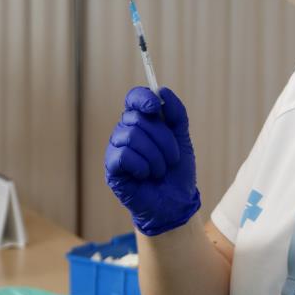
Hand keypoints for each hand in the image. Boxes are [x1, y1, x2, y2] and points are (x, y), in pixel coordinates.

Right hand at [104, 87, 199, 235]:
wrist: (176, 203)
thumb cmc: (177, 172)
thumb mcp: (182, 139)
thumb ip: (176, 114)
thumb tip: (162, 91)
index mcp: (142, 122)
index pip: (133, 98)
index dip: (142, 97)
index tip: (154, 106)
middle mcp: (126, 132)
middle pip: (138, 117)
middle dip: (163, 138)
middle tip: (171, 158)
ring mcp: (116, 149)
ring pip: (132, 136)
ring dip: (155, 156)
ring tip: (160, 170)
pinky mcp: (112, 168)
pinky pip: (124, 155)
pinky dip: (142, 166)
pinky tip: (146, 176)